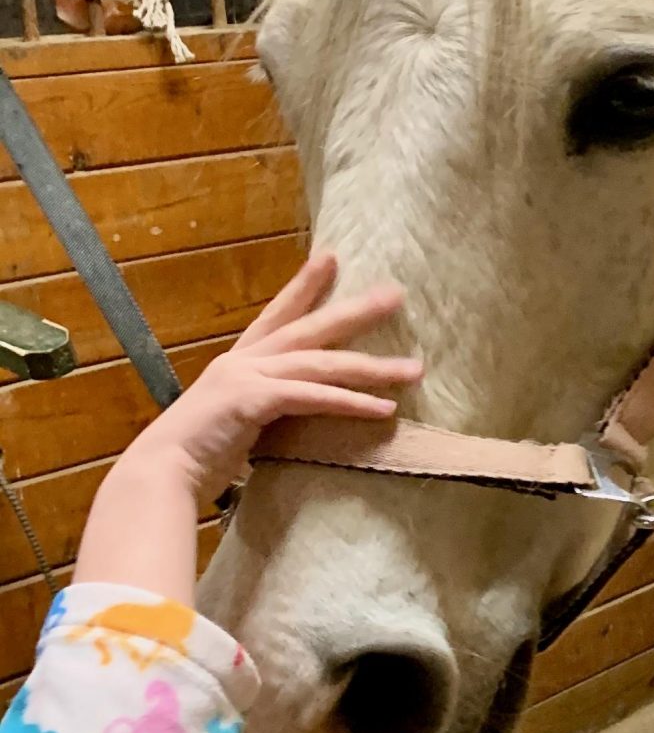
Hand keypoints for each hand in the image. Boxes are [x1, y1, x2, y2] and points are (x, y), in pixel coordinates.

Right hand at [128, 254, 421, 505]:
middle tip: (396, 295)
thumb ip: (264, 409)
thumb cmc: (196, 457)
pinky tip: (384, 409)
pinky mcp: (253, 400)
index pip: (278, 316)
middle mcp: (243, 361)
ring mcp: (246, 376)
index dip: (304, 287)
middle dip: (355, 310)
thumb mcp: (236, 423)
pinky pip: (313, 397)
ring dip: (372, 367)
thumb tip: (297, 412)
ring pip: (321, 364)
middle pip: (310, 328)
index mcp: (238, 363)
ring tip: (413, 369)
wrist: (161, 474)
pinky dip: (350, 402)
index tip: (331, 258)